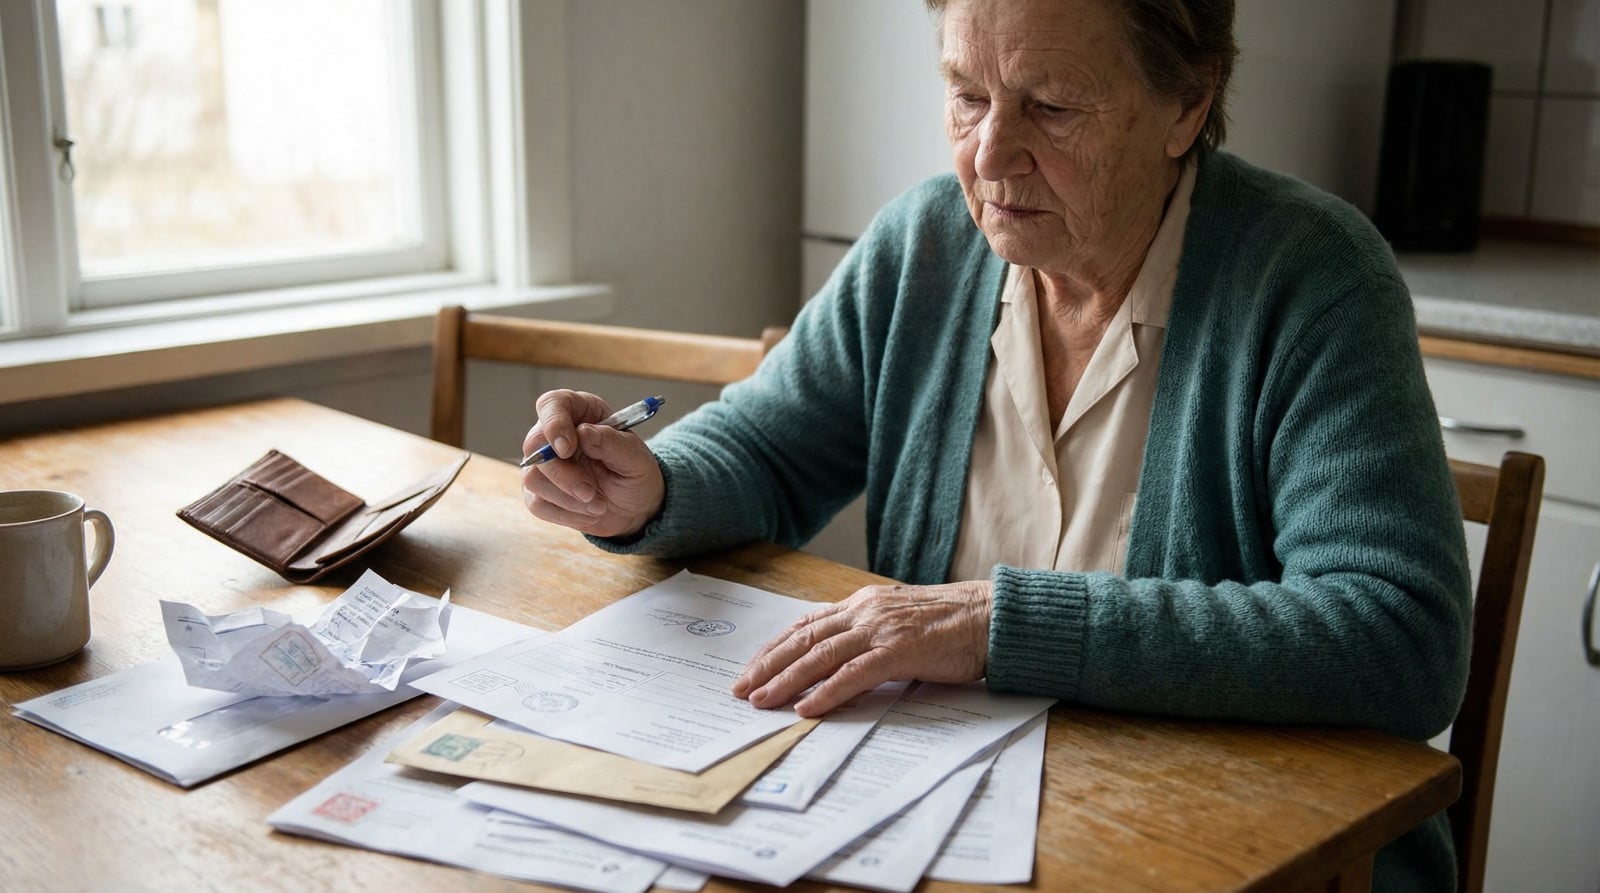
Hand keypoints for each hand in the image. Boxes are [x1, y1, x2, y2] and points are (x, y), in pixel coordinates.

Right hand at [520, 389, 664, 537]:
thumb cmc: (636, 474)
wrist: (635, 508)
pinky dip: (566, 514)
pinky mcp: (539, 492)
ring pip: (533, 478)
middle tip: (591, 493)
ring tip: (599, 505)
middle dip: (564, 476)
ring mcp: (543, 464)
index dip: (554, 423)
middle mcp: (555, 434)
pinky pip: (538, 504)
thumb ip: (612, 443)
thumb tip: (584, 433)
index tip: (567, 448)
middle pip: (535, 446)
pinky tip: (588, 512)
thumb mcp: (636, 458)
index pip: (552, 404)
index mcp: (581, 412)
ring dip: (568, 499)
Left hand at [732, 581, 991, 716]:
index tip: (752, 666)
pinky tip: (807, 708)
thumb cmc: (950, 624)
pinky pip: (854, 674)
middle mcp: (865, 612)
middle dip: (768, 665)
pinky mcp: (900, 651)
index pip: (807, 625)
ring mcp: (881, 630)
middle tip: (741, 688)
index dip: (775, 647)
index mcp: (862, 604)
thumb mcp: (898, 621)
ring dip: (786, 680)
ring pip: (820, 656)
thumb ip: (867, 634)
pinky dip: (827, 692)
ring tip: (762, 701)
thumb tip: (836, 659)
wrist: (990, 618)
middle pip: (804, 640)